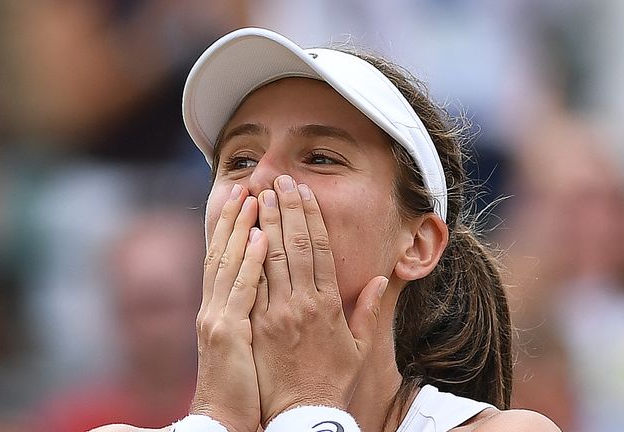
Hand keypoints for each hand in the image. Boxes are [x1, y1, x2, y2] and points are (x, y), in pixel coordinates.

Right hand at [191, 185, 267, 431]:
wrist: (224, 420)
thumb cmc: (242, 387)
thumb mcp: (245, 347)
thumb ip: (252, 314)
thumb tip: (261, 291)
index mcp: (221, 310)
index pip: (226, 259)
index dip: (234, 228)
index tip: (246, 200)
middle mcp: (215, 307)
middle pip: (223, 252)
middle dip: (236, 217)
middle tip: (247, 184)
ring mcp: (219, 318)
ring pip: (230, 263)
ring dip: (241, 228)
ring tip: (254, 197)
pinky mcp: (228, 334)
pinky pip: (243, 292)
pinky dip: (249, 263)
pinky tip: (259, 239)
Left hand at [251, 176, 387, 424]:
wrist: (300, 413)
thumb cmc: (332, 380)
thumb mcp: (359, 347)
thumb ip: (368, 310)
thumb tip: (380, 279)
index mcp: (328, 305)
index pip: (319, 249)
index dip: (311, 217)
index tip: (303, 192)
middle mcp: (302, 304)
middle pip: (293, 246)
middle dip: (286, 210)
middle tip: (278, 182)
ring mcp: (276, 313)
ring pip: (270, 259)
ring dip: (264, 224)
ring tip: (259, 196)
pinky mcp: (257, 325)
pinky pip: (251, 284)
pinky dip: (247, 257)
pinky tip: (243, 234)